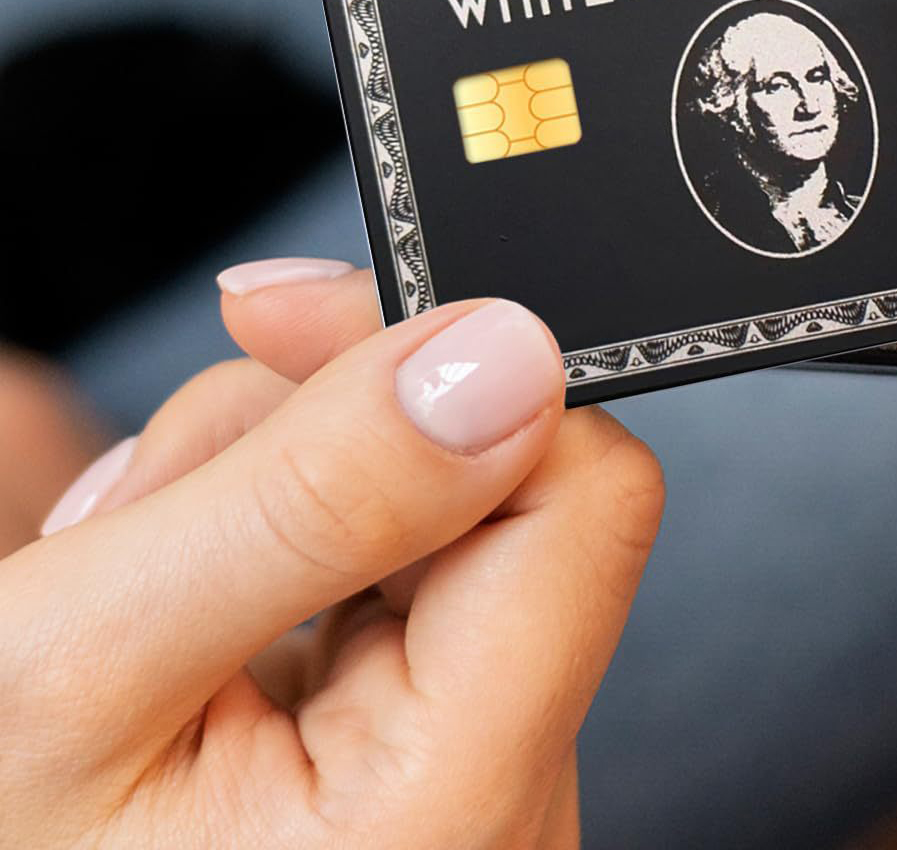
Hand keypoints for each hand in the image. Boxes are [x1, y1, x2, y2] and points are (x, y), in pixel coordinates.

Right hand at [3, 259, 662, 848]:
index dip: (454, 368)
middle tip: (138, 507)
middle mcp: (512, 796)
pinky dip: (285, 550)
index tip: (293, 319)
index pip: (583, 494)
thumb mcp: (91, 659)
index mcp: (457, 800)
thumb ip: (311, 497)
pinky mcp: (433, 748)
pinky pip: (404, 575)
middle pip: (494, 483)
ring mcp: (479, 772)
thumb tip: (507, 351)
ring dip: (272, 490)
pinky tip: (184, 605)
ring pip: (436, 508)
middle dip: (311, 441)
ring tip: (126, 574)